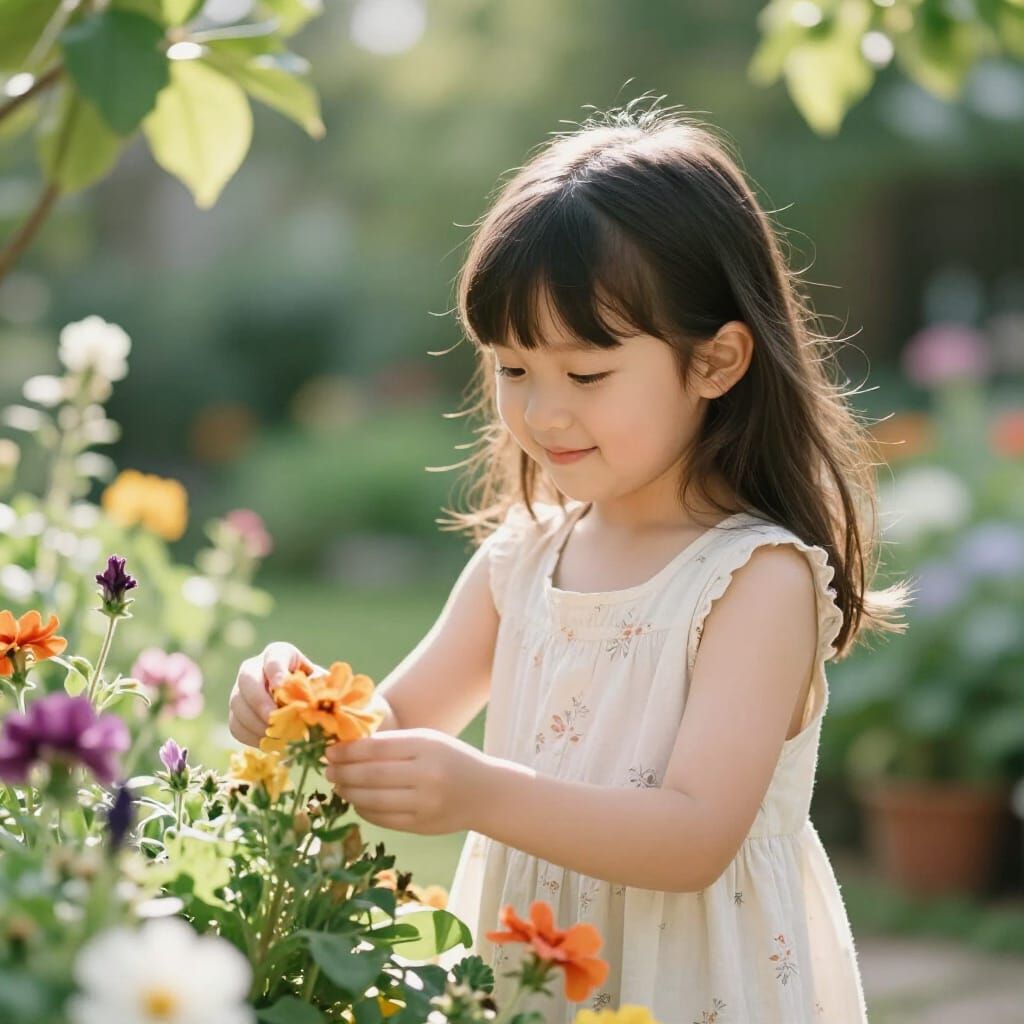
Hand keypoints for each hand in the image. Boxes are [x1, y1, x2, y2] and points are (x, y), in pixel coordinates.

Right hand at [227, 641, 322, 746]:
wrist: (305, 705)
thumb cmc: (317, 689)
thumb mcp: (322, 684)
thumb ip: (318, 688)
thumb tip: (313, 701)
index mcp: (280, 654)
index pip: (274, 658)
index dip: (275, 671)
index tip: (280, 686)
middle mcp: (255, 667)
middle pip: (247, 678)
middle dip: (259, 700)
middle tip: (272, 717)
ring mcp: (242, 690)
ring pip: (237, 703)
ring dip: (255, 722)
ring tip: (276, 735)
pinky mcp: (237, 712)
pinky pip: (236, 724)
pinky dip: (251, 736)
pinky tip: (269, 742)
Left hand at [323, 728, 493, 835]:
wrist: (485, 792)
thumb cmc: (451, 759)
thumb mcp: (428, 741)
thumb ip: (393, 743)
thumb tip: (348, 748)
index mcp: (426, 747)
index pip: (377, 748)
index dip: (348, 751)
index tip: (330, 751)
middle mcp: (425, 776)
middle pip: (371, 776)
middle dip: (343, 773)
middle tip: (328, 770)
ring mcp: (423, 804)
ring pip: (373, 800)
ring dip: (349, 793)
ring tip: (338, 785)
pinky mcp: (420, 826)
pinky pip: (383, 819)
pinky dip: (364, 809)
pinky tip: (357, 801)